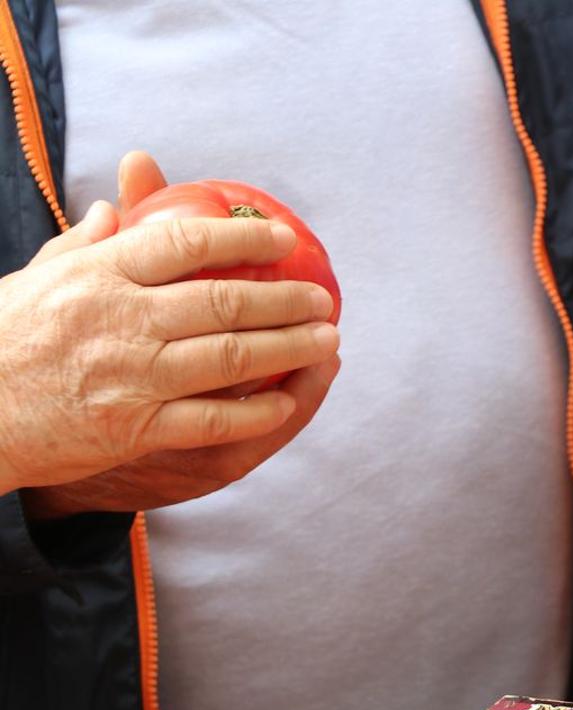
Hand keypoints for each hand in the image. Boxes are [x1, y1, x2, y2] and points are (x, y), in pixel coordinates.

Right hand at [0, 159, 338, 493]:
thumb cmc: (0, 342)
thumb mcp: (33, 279)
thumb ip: (84, 243)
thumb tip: (117, 205)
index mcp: (98, 275)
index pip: (182, 242)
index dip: (241, 237)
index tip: (283, 238)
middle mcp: (121, 321)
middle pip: (223, 301)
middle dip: (285, 299)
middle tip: (324, 297)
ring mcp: (132, 377)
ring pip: (230, 357)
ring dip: (288, 349)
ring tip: (326, 339)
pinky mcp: (136, 428)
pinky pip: (212, 420)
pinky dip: (256, 411)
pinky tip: (288, 401)